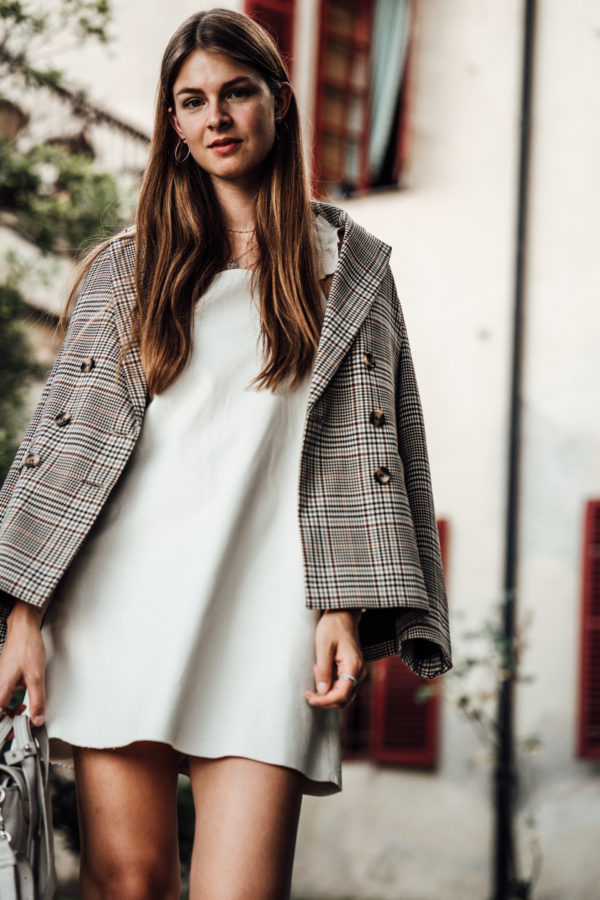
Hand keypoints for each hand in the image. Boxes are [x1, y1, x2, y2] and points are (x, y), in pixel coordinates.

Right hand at [0, 600, 45, 725]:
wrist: (23, 628)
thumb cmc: (27, 647)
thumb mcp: (36, 676)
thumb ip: (37, 700)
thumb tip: (37, 719)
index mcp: (0, 690)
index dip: (5, 730)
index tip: (16, 734)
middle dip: (7, 723)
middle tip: (21, 727)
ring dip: (10, 714)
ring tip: (23, 715)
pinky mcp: (2, 679)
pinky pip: (2, 698)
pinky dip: (10, 704)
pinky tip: (22, 703)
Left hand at [304, 610, 366, 709]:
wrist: (343, 614)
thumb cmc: (333, 626)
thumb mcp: (323, 646)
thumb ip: (323, 670)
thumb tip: (322, 691)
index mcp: (353, 666)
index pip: (342, 694)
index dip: (325, 701)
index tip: (310, 698)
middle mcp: (359, 671)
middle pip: (344, 698)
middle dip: (326, 700)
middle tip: (308, 694)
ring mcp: (358, 671)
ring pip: (344, 694)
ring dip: (328, 695)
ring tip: (313, 681)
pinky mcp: (353, 669)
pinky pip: (344, 686)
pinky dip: (331, 687)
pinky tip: (320, 674)